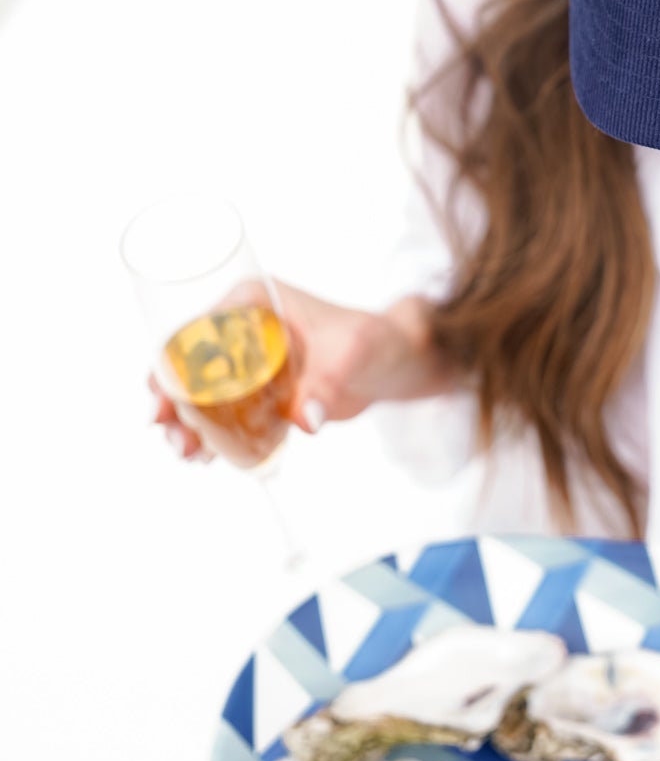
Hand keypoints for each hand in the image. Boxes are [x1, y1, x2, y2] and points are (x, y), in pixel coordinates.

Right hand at [147, 280, 445, 462]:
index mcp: (253, 302)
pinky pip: (226, 412)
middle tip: (175, 439)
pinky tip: (207, 458)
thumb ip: (328, 383)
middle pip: (188, 364)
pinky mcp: (261, 390)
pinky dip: (213, 433)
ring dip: (187, 424)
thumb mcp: (351, 355)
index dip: (169, 365)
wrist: (396, 362)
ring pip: (201, 392)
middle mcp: (242, 327)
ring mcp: (248, 361)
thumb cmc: (375, 341)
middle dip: (171, 402)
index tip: (163, 403)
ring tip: (190, 455)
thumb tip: (306, 421)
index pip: (195, 329)